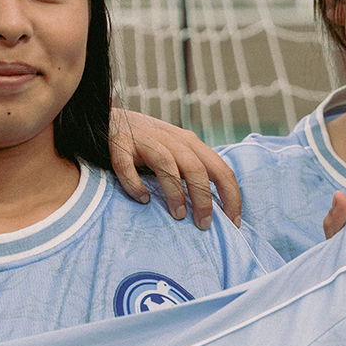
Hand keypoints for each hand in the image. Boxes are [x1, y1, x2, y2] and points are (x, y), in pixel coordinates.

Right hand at [108, 109, 242, 228]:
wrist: (112, 121)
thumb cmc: (152, 145)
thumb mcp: (180, 153)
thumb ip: (196, 173)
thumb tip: (216, 208)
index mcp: (192, 144)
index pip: (222, 171)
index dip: (231, 197)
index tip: (233, 222)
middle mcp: (173, 140)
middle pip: (196, 169)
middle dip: (203, 200)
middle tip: (203, 225)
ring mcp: (147, 140)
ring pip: (167, 165)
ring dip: (175, 193)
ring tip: (178, 216)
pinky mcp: (121, 144)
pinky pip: (127, 166)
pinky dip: (136, 184)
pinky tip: (142, 200)